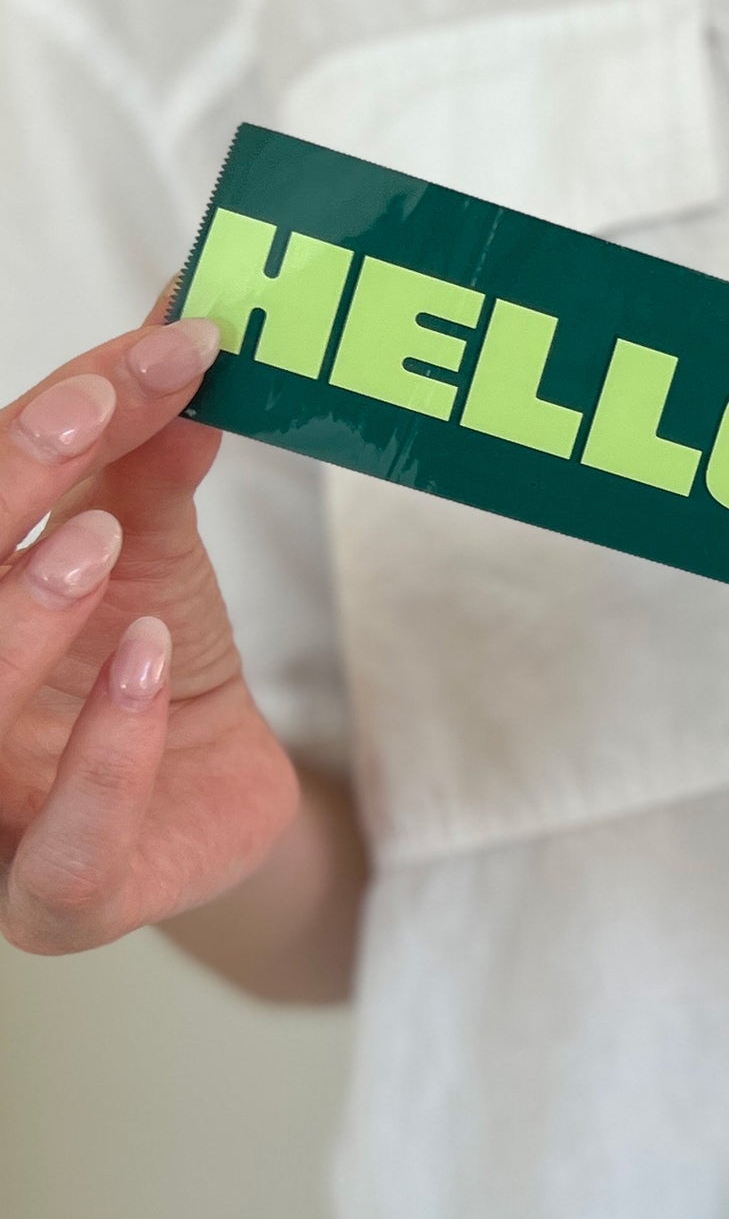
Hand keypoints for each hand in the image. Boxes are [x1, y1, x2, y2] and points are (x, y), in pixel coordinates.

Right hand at [0, 313, 298, 953]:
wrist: (217, 795)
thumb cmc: (151, 662)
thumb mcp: (152, 547)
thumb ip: (151, 455)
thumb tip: (182, 322)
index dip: (43, 418)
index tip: (158, 347)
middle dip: (4, 486)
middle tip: (91, 414)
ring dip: (22, 615)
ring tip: (103, 542)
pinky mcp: (59, 897)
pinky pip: (62, 848)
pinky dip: (107, 753)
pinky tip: (148, 666)